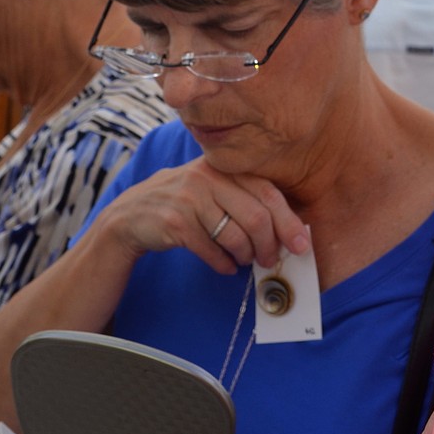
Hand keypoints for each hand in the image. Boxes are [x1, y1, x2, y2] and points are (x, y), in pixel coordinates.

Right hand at [103, 157, 310, 276]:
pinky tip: (225, 266)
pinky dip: (223, 264)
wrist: (131, 216)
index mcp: (223, 167)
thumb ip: (243, 197)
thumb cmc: (183, 204)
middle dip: (269, 245)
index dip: (288, 221)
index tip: (302, 244)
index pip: (267, 192)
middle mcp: (206, 177)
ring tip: (244, 261)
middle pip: (256, 217)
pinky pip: (211, 251)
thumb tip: (286, 229)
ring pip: (235, 236)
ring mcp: (189, 198)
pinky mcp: (174, 222)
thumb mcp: (211, 189)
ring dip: (246, 256)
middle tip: (271, 260)